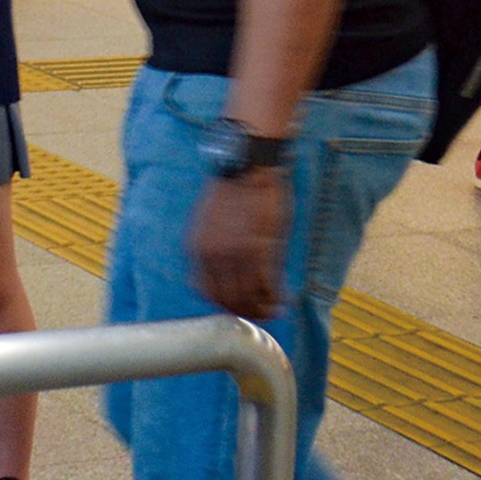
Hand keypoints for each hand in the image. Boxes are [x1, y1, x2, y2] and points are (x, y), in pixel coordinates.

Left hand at [190, 169, 290, 320]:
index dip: (224, 305)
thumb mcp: (211, 223)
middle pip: (227, 301)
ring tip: (274, 309)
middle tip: (260, 313)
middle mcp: (213, 256)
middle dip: (245, 312)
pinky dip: (275, 298)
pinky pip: (267, 286)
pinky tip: (282, 299)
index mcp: (198, 248)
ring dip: (262, 309)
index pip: (206, 292)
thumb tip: (229, 277)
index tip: (237, 306)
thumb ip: (215, 252)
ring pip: (248, 298)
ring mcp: (237, 254)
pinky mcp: (261, 250)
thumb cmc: (233, 190)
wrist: (249, 166)